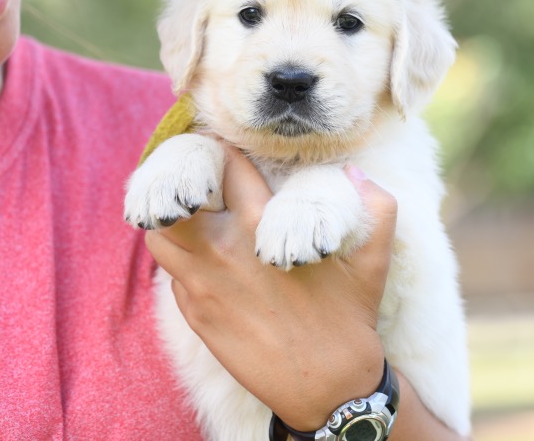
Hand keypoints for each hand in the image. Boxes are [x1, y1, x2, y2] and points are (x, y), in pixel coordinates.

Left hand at [144, 144, 397, 430]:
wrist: (327, 389)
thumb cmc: (349, 319)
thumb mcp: (374, 259)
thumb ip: (375, 205)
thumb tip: (353, 171)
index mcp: (263, 226)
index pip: (223, 164)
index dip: (219, 148)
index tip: (222, 143)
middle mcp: (223, 251)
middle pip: (177, 192)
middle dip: (185, 175)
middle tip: (199, 171)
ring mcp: (202, 285)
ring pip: (159, 234)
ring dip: (170, 216)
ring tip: (191, 211)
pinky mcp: (195, 315)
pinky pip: (173, 273)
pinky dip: (180, 256)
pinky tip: (201, 254)